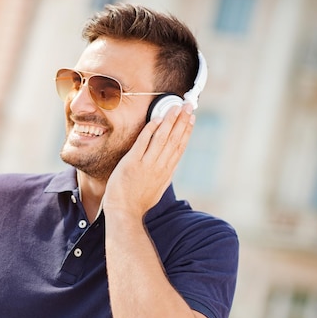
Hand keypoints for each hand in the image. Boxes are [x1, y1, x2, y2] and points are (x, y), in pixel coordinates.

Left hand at [105, 103, 194, 217]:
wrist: (125, 212)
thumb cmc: (138, 202)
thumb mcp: (157, 188)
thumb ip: (164, 174)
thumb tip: (170, 164)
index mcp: (166, 172)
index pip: (180, 147)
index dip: (187, 131)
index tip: (191, 118)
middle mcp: (160, 166)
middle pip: (175, 139)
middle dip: (182, 121)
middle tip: (188, 105)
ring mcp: (146, 164)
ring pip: (162, 138)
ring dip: (170, 121)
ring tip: (176, 107)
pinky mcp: (132, 163)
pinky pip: (143, 142)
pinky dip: (151, 129)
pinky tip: (156, 118)